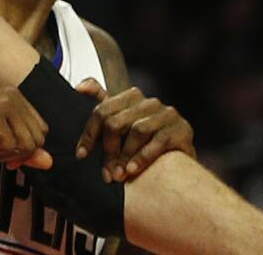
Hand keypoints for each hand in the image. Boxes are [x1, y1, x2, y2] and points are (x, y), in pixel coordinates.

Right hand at [0, 85, 53, 170]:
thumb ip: (23, 150)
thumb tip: (49, 161)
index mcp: (12, 94)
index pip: (41, 130)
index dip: (25, 148)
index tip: (4, 151)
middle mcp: (10, 93)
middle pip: (37, 139)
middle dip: (15, 153)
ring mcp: (0, 102)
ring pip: (26, 145)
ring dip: (4, 154)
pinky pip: (10, 147)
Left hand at [74, 79, 194, 182]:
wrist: (180, 162)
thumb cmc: (144, 143)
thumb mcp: (121, 123)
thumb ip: (101, 104)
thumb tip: (80, 87)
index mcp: (130, 97)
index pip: (101, 110)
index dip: (89, 134)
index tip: (81, 155)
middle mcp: (149, 102)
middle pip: (116, 122)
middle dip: (108, 151)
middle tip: (105, 173)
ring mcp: (167, 114)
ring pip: (137, 131)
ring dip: (125, 156)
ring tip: (118, 175)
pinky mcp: (182, 128)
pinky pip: (159, 141)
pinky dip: (143, 157)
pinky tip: (133, 170)